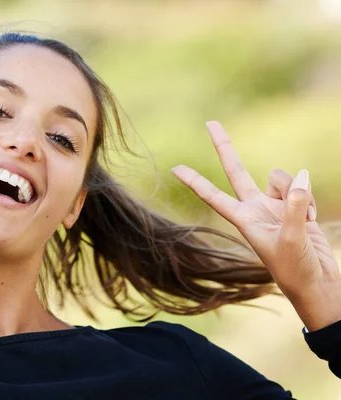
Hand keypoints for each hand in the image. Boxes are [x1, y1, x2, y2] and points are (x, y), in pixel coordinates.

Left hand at [171, 121, 340, 331]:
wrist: (317, 283)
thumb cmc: (295, 269)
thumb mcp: (291, 239)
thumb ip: (295, 206)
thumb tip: (301, 175)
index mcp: (243, 219)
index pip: (213, 195)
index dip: (195, 181)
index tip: (175, 168)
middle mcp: (254, 208)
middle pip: (236, 171)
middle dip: (225, 147)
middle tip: (210, 123)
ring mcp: (274, 206)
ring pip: (281, 177)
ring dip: (296, 190)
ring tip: (305, 217)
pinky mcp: (296, 206)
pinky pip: (303, 188)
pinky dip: (311, 200)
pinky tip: (314, 220)